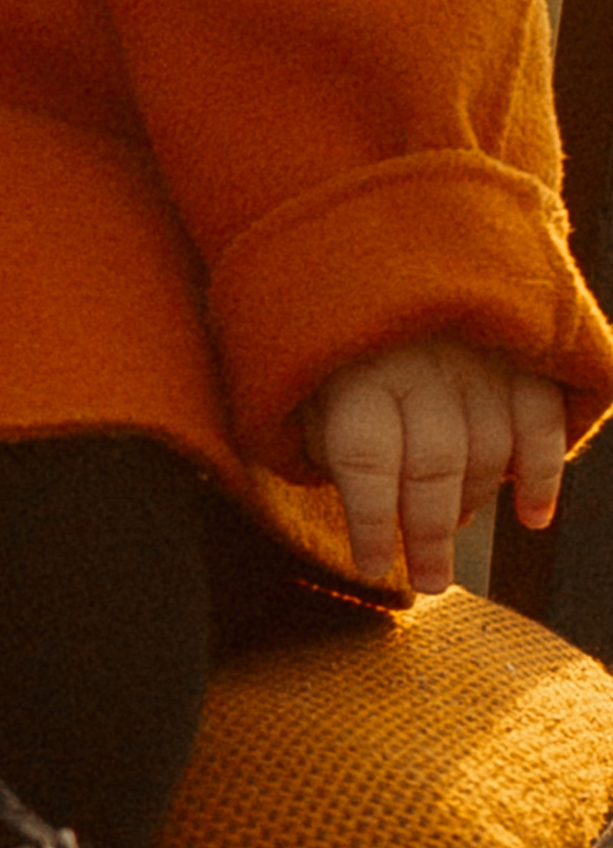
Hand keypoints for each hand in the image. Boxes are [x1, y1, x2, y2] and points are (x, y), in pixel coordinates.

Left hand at [300, 339, 567, 593]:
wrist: (380, 265)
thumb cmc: (339, 347)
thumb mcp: (305, 384)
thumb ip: (326, 440)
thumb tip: (365, 509)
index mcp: (354, 371)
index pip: (367, 459)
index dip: (371, 520)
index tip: (372, 567)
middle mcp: (418, 364)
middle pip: (432, 465)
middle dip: (429, 534)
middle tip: (428, 582)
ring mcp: (475, 357)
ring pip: (487, 449)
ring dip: (474, 503)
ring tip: (452, 534)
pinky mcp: (519, 355)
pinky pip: (541, 422)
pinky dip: (542, 476)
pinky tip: (531, 518)